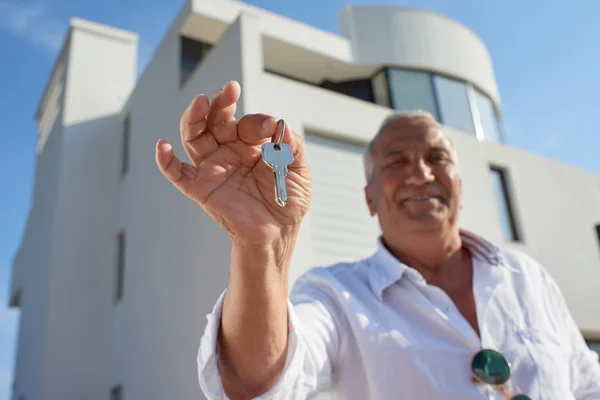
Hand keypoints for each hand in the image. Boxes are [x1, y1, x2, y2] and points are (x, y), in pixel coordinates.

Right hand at [155, 81, 311, 245]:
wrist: (278, 233)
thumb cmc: (288, 201)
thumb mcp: (299, 171)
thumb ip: (293, 147)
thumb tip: (281, 126)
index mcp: (251, 143)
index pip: (247, 122)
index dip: (258, 122)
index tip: (270, 130)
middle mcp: (228, 150)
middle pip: (215, 119)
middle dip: (220, 102)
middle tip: (230, 90)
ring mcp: (213, 167)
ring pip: (194, 136)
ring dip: (193, 118)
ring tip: (199, 102)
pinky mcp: (201, 187)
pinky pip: (177, 173)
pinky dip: (165, 160)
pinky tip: (163, 147)